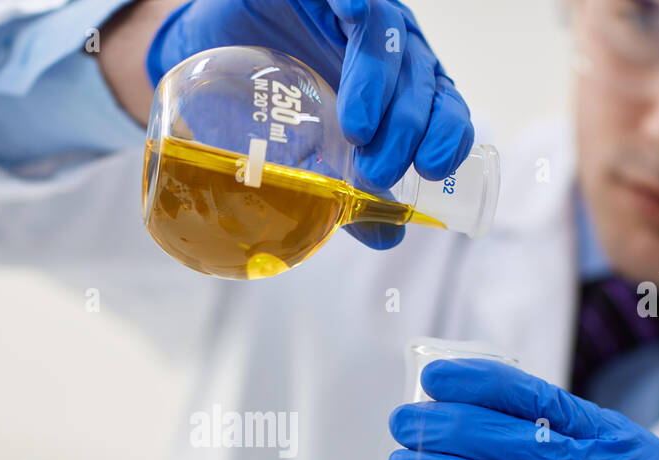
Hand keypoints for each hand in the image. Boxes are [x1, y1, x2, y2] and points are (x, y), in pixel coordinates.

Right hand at [145, 0, 474, 248]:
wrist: (211, 57)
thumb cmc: (267, 104)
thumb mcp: (311, 157)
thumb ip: (350, 193)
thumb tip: (387, 237)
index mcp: (400, 88)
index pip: (444, 106)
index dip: (447, 133)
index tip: (430, 169)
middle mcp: (388, 50)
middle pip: (421, 79)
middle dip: (408, 128)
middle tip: (378, 168)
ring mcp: (356, 17)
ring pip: (389, 41)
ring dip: (380, 87)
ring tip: (359, 132)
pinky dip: (356, 6)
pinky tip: (351, 17)